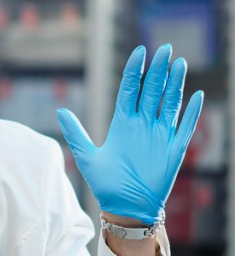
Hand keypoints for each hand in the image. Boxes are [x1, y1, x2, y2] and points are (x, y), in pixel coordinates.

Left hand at [57, 44, 203, 223]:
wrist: (126, 207)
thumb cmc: (106, 183)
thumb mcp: (87, 156)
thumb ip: (75, 133)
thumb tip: (59, 111)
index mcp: (122, 123)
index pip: (130, 89)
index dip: (135, 70)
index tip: (139, 51)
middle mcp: (143, 125)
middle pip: (152, 90)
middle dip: (158, 70)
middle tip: (165, 48)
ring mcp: (160, 135)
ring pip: (170, 103)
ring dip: (175, 84)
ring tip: (179, 63)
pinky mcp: (174, 149)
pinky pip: (185, 126)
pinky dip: (191, 112)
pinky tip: (196, 95)